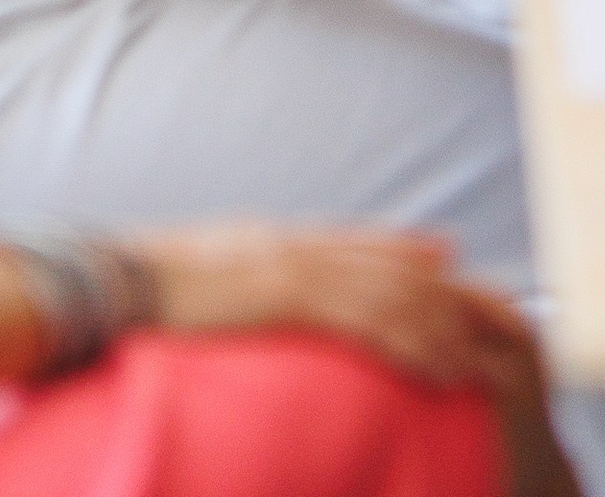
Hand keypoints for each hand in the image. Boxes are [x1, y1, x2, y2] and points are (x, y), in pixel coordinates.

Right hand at [135, 222, 555, 410]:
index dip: (404, 247)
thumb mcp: (194, 273)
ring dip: (441, 323)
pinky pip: (370, 320)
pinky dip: (413, 340)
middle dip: (444, 285)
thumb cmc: (137, 284)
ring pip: (392, 290)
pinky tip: (441, 364)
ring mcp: (297, 265)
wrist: (113, 278)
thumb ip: (228, 274)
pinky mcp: (293, 294)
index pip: (355, 239)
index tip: (444, 254)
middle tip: (490, 306)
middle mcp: (296, 244)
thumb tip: (231, 282)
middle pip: (389, 261)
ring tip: (480, 353)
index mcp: (274, 239)